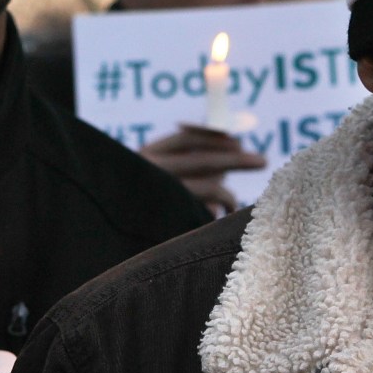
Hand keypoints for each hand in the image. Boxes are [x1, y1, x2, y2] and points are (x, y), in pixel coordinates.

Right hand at [139, 125, 265, 213]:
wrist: (110, 235)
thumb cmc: (144, 197)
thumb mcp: (158, 170)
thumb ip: (190, 157)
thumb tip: (235, 143)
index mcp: (147, 155)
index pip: (187, 138)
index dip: (216, 138)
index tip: (238, 142)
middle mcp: (150, 173)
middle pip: (204, 160)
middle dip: (237, 160)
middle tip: (262, 161)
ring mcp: (158, 199)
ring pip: (210, 188)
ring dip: (228, 195)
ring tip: (232, 204)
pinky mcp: (168, 222)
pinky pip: (207, 213)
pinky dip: (217, 213)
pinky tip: (220, 217)